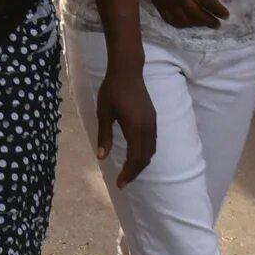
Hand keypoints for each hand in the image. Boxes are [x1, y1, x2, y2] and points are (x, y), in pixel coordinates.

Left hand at [94, 64, 157, 186]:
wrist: (128, 70)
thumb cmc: (112, 89)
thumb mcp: (103, 112)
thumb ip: (104, 135)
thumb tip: (101, 157)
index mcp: (135, 128)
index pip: (135, 158)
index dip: (128, 174)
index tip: (120, 184)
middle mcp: (147, 128)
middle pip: (145, 158)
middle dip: (135, 172)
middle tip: (123, 181)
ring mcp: (152, 123)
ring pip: (151, 151)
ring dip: (141, 163)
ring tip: (128, 170)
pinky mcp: (153, 118)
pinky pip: (152, 142)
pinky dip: (145, 153)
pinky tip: (135, 154)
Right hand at [136, 0, 229, 28]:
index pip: (207, 1)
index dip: (218, 10)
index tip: (225, 15)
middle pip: (196, 14)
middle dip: (209, 21)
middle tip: (217, 23)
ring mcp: (166, 0)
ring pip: (184, 19)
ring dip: (196, 24)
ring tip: (204, 23)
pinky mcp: (157, 2)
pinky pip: (169, 19)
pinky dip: (180, 24)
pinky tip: (187, 22)